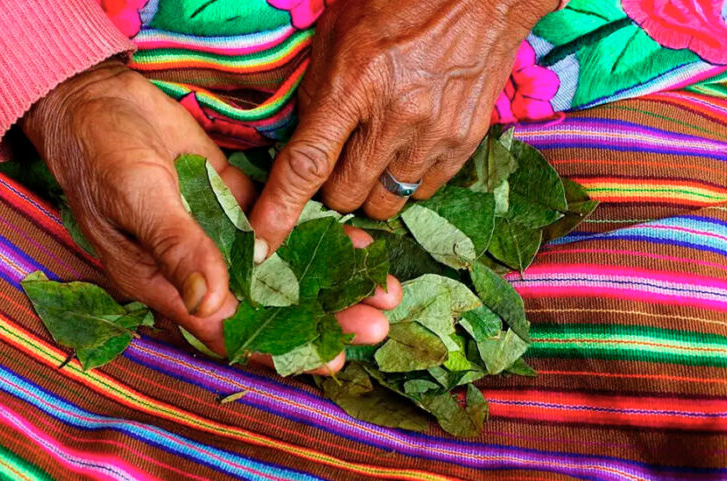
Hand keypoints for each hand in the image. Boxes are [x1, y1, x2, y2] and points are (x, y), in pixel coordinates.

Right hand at [23, 60, 399, 368]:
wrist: (95, 95)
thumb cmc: (100, 150)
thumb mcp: (135, 195)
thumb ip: (175, 245)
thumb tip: (210, 302)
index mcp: (163, 281)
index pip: (226, 328)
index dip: (276, 347)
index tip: (327, 357)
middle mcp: (196, 267)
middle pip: (264, 305)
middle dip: (319, 318)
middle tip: (373, 326)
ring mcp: (216, 233)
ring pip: (279, 268)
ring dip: (325, 280)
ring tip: (379, 290)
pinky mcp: (231, 201)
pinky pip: (278, 225)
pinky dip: (314, 234)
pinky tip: (353, 240)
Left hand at [250, 0, 557, 249]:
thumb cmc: (395, 4)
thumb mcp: (336, 36)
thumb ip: (315, 96)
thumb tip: (298, 149)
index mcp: (353, 85)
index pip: (306, 165)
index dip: (279, 211)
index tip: (261, 244)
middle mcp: (394, 118)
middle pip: (346, 197)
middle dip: (333, 189)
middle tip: (337, 159)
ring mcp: (434, 134)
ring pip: (386, 201)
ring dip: (372, 187)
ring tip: (376, 149)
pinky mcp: (464, 141)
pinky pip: (425, 190)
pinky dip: (408, 178)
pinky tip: (408, 145)